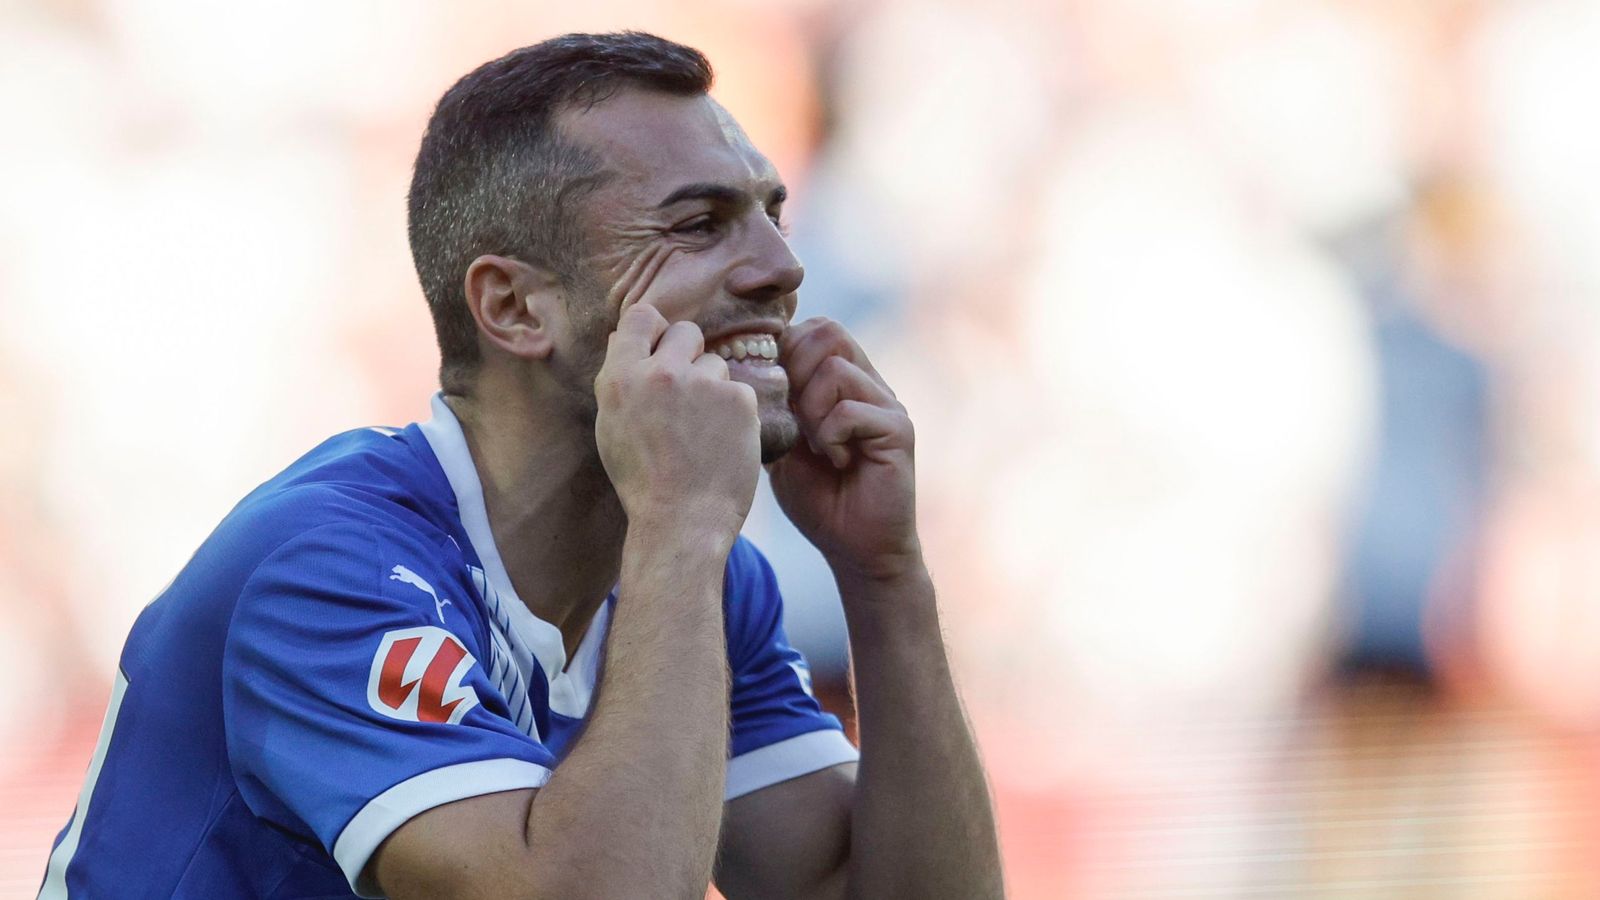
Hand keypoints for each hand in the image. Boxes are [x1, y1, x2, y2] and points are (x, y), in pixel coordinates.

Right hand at [595, 304, 760, 537]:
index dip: (655, 331)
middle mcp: (660, 372)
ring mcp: (702, 383)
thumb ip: (622, 380)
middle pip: (686, 331)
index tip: (662, 350)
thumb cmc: (643, 482)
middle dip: (690, 355)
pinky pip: (740, 391)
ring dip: (714, 389)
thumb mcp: (612, 427)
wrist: (682, 521)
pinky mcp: (738, 398)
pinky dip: (736, 414)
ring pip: (716, 364)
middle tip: (689, 395)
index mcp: (621, 378)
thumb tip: (628, 339)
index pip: (641, 317)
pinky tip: (723, 443)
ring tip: (703, 432)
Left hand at [768, 318, 920, 583]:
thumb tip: (737, 370)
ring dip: (811, 410)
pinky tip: (836, 461)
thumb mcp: (782, 446)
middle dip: (795, 371)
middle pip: (828, 332)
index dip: (784, 352)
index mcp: (843, 382)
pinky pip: (851, 410)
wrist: (856, 547)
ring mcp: (887, 404)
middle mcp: (869, 383)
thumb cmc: (819, 498)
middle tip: (794, 418)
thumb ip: (773, 408)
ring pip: (834, 370)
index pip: (813, 330)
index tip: (773, 395)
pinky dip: (831, 436)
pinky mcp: (899, 430)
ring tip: (815, 446)